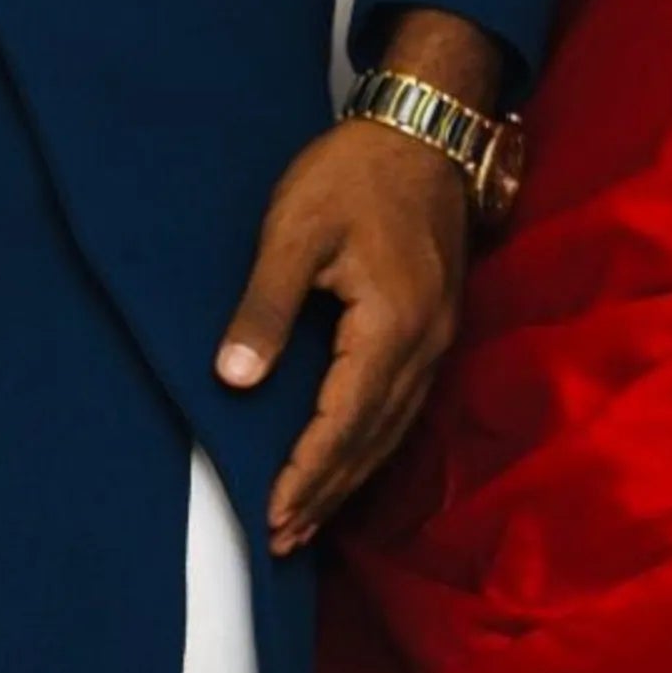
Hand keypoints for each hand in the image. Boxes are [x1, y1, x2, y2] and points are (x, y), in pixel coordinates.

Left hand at [219, 122, 471, 551]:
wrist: (424, 131)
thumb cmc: (353, 173)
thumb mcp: (293, 232)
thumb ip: (264, 309)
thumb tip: (234, 381)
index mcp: (389, 324)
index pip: (343, 421)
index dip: (306, 473)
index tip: (272, 514)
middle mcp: (423, 344)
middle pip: (372, 439)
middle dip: (326, 493)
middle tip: (281, 541)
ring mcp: (437, 338)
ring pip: (392, 429)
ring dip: (349, 478)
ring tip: (307, 519)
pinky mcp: (435, 328)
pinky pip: (403, 406)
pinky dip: (371, 444)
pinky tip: (349, 460)